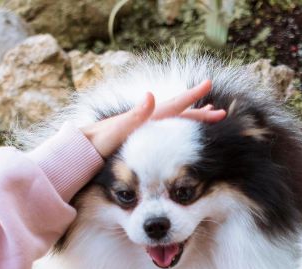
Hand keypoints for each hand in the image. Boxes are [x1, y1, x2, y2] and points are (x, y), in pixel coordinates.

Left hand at [81, 80, 226, 157]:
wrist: (80, 151)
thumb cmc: (96, 144)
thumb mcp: (115, 130)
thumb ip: (134, 115)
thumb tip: (151, 95)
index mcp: (144, 117)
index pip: (173, 105)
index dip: (191, 96)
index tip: (207, 84)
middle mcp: (145, 120)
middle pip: (178, 113)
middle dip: (199, 111)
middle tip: (220, 111)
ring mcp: (142, 127)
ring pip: (173, 120)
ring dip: (191, 118)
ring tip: (207, 114)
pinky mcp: (138, 136)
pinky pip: (165, 129)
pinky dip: (177, 127)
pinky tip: (179, 129)